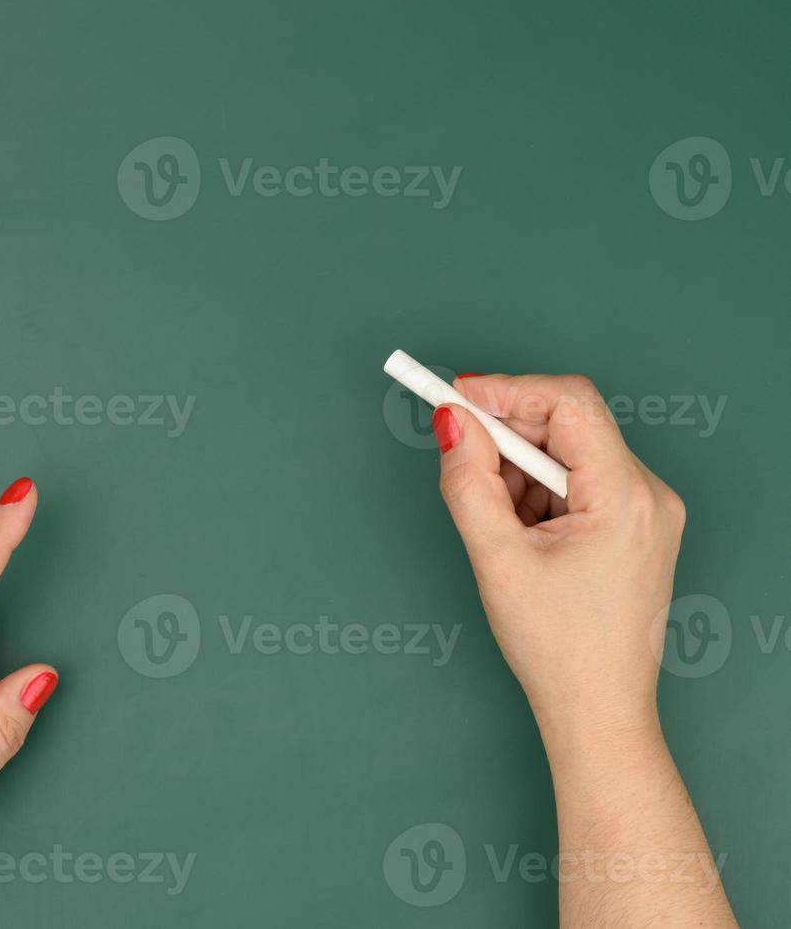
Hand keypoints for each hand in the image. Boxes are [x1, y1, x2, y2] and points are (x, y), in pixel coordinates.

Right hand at [432, 375, 684, 740]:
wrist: (599, 709)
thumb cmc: (557, 647)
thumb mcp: (497, 559)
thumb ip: (468, 482)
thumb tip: (451, 423)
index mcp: (627, 498)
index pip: (569, 404)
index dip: (507, 391)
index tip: (455, 397)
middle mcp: (649, 495)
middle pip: (569, 424)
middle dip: (507, 435)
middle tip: (457, 455)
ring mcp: (648, 510)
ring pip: (570, 453)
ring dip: (520, 470)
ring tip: (499, 527)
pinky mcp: (635, 525)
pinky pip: (579, 481)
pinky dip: (538, 493)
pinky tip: (521, 535)